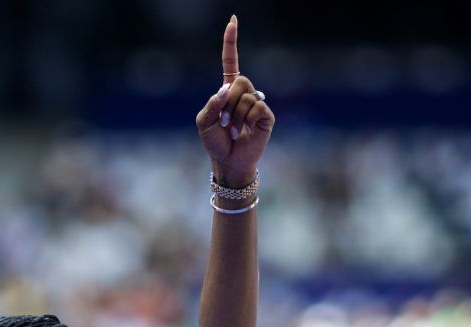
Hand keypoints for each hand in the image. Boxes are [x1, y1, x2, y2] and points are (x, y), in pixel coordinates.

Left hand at [195, 15, 273, 186]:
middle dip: (228, 101)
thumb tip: (227, 88)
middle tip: (225, 122)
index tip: (233, 20)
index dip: (231, 42)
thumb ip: (212, 103)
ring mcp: (257, 103)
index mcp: (228, 90)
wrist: (227, 161)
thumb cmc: (215, 141)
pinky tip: (245, 131)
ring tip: (233, 130)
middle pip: (239, 80)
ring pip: (246, 95)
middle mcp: (245, 93)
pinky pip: (256, 107)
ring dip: (235, 115)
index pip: (231, 61)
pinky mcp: (266, 115)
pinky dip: (246, 120)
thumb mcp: (204, 121)